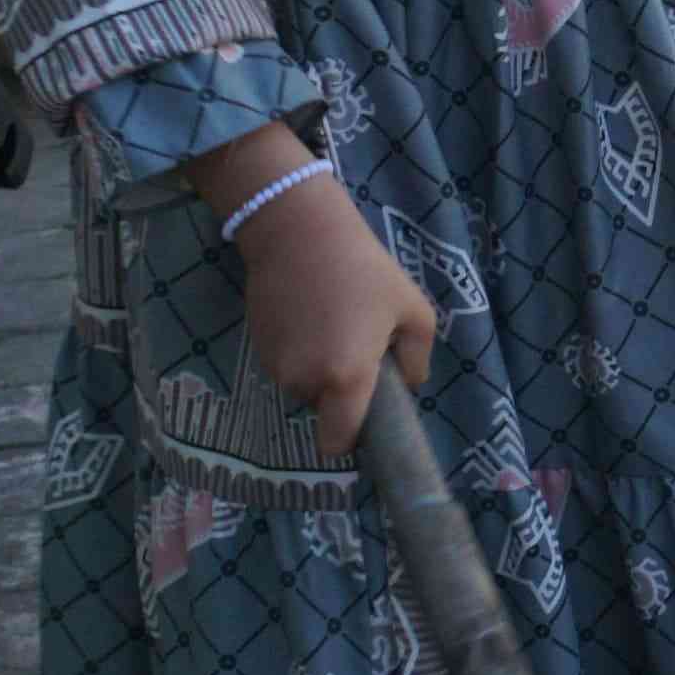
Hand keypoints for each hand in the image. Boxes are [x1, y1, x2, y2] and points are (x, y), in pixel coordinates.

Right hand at [234, 179, 440, 456]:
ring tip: (336, 325)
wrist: (299, 232)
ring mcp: (274, 366)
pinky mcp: (257, 346)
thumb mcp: (414, 311)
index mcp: (345, 380)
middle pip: (323, 410)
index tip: (366, 420)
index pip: (336, 443)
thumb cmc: (365, 271)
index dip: (351, 440)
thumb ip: (417, 359)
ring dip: (320, 370)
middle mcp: (303, 381)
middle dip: (341, 392)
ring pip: (304, 387)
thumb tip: (409, 386)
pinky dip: (300, 351)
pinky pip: (286, 365)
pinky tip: (312, 316)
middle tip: (360, 349)